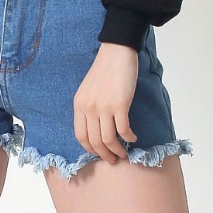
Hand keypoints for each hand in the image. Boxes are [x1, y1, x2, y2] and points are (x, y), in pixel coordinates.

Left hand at [73, 42, 138, 162]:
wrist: (116, 52)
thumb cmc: (104, 70)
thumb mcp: (88, 90)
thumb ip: (88, 108)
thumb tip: (96, 129)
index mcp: (79, 105)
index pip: (81, 136)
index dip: (90, 149)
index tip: (99, 153)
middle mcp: (89, 108)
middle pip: (95, 141)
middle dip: (105, 154)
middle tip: (114, 159)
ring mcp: (104, 107)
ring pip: (109, 140)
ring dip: (117, 150)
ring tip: (124, 153)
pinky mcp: (120, 105)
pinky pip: (123, 130)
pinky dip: (129, 138)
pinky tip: (133, 138)